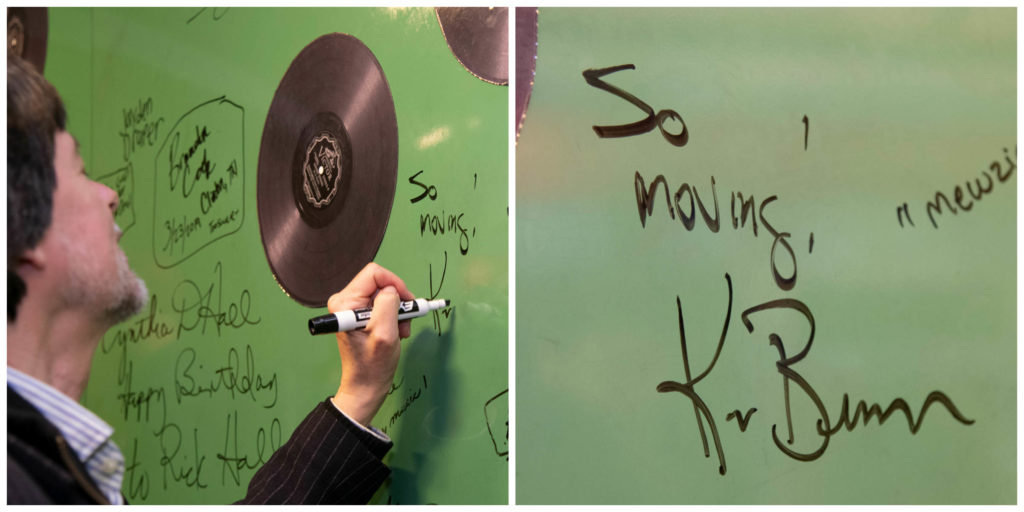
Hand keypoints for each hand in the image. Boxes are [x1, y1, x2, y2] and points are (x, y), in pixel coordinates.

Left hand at [328, 263, 413, 427]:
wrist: (365, 386)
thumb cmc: (373, 365)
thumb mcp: (385, 333)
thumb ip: (388, 305)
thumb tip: (392, 290)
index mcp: (346, 302)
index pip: (375, 274)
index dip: (395, 284)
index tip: (408, 302)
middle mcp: (345, 301)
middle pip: (380, 283)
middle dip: (398, 301)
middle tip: (406, 322)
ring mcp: (351, 308)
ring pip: (384, 294)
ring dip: (398, 311)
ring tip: (401, 331)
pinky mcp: (359, 315)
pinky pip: (382, 305)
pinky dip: (394, 316)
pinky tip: (396, 331)